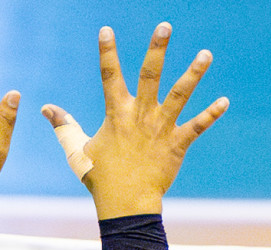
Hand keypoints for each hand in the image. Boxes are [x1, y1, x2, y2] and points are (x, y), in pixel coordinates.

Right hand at [42, 22, 227, 218]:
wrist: (125, 203)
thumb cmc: (100, 177)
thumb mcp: (77, 150)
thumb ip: (64, 126)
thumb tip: (45, 109)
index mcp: (116, 114)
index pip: (109, 76)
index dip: (107, 52)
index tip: (106, 30)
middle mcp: (140, 116)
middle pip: (150, 76)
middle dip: (157, 50)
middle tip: (165, 26)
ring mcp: (160, 128)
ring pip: (180, 95)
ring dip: (193, 73)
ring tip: (206, 54)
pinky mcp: (176, 144)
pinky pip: (197, 126)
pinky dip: (211, 114)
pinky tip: (225, 101)